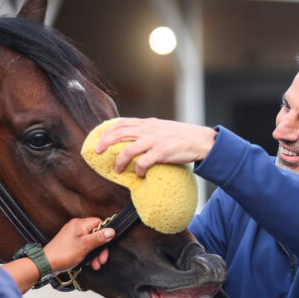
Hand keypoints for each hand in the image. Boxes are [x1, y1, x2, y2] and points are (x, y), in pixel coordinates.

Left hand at [43, 218, 113, 272]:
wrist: (47, 263)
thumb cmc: (63, 254)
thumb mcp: (85, 246)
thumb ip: (99, 238)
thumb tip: (111, 231)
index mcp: (79, 224)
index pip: (99, 223)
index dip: (105, 234)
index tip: (107, 245)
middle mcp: (76, 227)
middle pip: (95, 234)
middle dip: (100, 248)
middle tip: (101, 259)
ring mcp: (72, 235)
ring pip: (90, 242)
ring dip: (94, 254)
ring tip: (95, 264)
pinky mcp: (70, 243)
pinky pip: (83, 246)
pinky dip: (87, 254)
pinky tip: (88, 262)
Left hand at [94, 118, 216, 176]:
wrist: (201, 140)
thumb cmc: (183, 136)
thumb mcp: (163, 127)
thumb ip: (149, 130)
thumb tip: (135, 137)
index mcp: (148, 123)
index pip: (122, 122)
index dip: (108, 130)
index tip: (100, 137)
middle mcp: (149, 130)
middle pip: (119, 133)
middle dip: (105, 143)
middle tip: (97, 152)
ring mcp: (155, 141)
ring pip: (127, 150)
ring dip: (119, 161)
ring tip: (117, 169)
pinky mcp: (162, 153)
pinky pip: (143, 163)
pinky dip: (138, 170)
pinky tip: (140, 174)